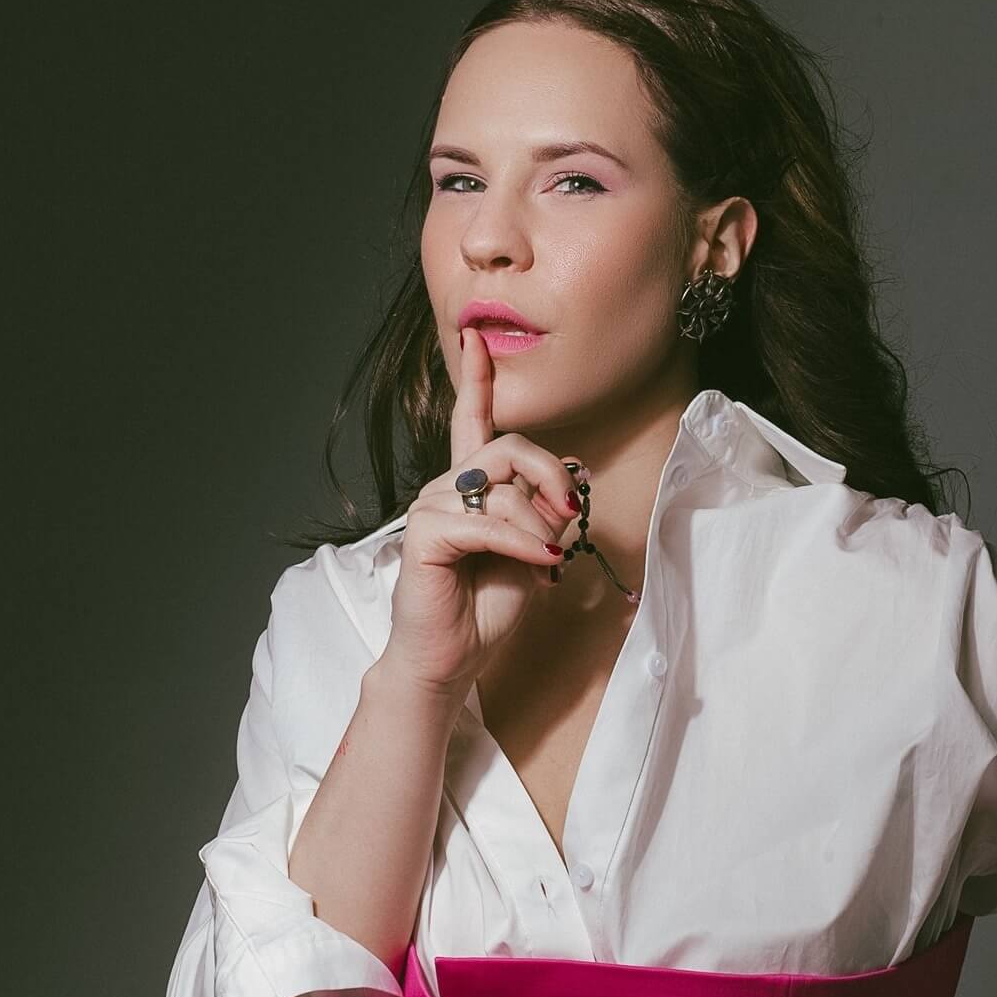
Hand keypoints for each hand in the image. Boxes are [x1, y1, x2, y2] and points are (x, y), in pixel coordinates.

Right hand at [376, 325, 584, 702]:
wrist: (450, 659)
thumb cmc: (485, 610)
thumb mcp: (530, 553)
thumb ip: (541, 515)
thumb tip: (568, 486)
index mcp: (470, 489)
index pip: (472, 422)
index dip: (477, 380)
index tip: (476, 337)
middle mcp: (447, 490)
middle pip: (510, 448)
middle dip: (552, 475)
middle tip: (571, 515)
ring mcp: (431, 509)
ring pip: (503, 485)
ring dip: (539, 521)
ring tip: (547, 555)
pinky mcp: (425, 535)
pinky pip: (487, 520)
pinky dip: (522, 540)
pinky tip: (539, 560)